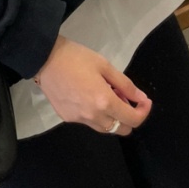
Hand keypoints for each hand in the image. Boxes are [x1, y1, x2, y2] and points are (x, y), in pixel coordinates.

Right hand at [33, 35, 151, 136]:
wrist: (44, 58)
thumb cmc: (76, 57)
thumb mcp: (104, 65)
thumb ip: (125, 84)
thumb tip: (141, 99)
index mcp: (104, 102)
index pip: (133, 120)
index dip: (143, 112)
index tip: (144, 100)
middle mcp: (93, 117)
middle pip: (121, 129)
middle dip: (129, 116)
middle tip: (123, 96)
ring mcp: (79, 120)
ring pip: (105, 128)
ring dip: (112, 117)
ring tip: (105, 95)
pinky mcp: (67, 118)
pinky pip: (88, 122)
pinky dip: (95, 114)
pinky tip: (88, 96)